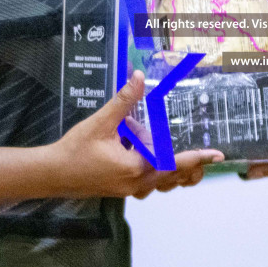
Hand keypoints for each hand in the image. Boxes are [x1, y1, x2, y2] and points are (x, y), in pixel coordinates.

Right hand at [53, 71, 222, 197]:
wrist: (50, 174)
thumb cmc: (74, 152)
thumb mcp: (100, 122)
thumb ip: (123, 101)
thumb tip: (138, 77)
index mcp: (136, 169)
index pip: (174, 163)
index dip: (197, 157)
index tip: (217, 154)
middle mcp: (136, 183)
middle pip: (173, 175)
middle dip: (187, 164)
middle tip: (198, 150)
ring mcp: (129, 189)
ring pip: (161, 180)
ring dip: (168, 166)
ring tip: (165, 148)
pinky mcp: (121, 188)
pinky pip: (147, 181)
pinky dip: (152, 168)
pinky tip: (140, 150)